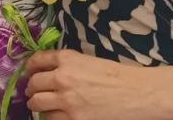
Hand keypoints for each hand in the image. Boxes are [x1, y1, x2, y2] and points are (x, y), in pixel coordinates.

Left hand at [25, 50, 172, 119]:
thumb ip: (68, 65)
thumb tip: (50, 72)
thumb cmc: (121, 76)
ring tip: (39, 105)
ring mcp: (67, 100)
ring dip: (37, 104)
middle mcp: (62, 78)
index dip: (30, 67)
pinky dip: (51, 117)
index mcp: (67, 59)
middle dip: (31, 88)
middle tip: (33, 92)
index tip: (29, 72)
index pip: (36, 60)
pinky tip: (56, 115)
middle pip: (33, 84)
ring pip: (37, 103)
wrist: (142, 93)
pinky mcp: (75, 119)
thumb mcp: (90, 61)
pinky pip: (52, 119)